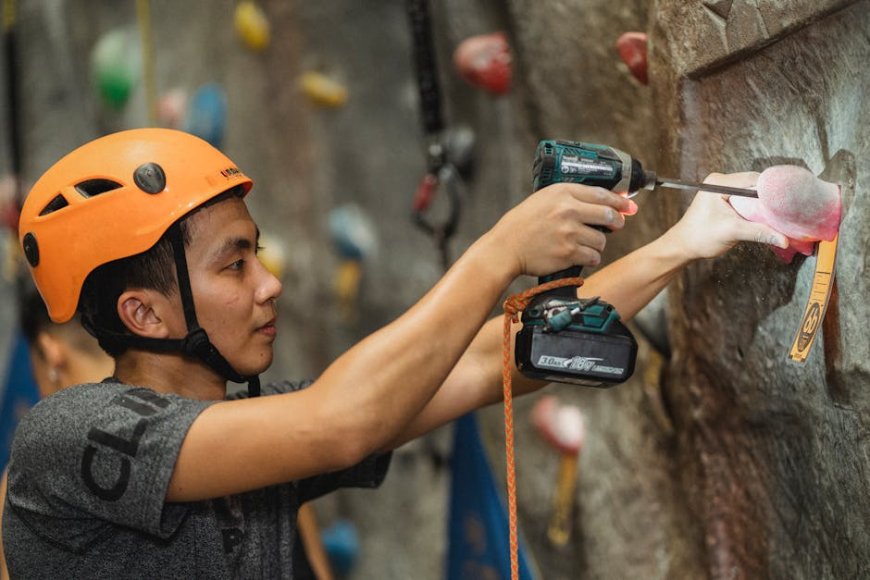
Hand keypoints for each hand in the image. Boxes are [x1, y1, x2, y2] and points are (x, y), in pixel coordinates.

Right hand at [489, 183, 635, 276]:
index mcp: (562, 192)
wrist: (505, 248)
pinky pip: (593, 257)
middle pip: (608, 215)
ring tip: (584, 243)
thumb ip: (571, 199)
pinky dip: (590, 258)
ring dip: (598, 244)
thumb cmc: (523, 224)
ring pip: (602, 240)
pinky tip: (579, 255)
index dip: (620, 201)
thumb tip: (605, 203)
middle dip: (617, 222)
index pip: (602, 194)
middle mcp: (567, 210)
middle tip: (616, 225)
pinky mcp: (568, 253)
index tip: (629, 206)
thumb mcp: (544, 200)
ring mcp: (568, 233)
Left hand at [664, 172, 788, 259]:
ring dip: (763, 204)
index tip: (788, 201)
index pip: (754, 180)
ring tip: (777, 215)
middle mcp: (720, 182)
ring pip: (752, 193)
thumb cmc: (699, 237)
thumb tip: (783, 238)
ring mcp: (723, 190)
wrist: (683, 246)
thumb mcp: (732, 232)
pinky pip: (746, 200)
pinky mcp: (725, 199)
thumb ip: (759, 232)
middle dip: (769, 198)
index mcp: (719, 183)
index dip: (772, 190)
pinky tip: (765, 218)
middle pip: (755, 185)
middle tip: (785, 210)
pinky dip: (756, 208)